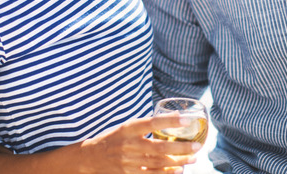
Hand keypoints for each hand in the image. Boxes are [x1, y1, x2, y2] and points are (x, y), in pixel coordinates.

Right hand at [79, 115, 199, 172]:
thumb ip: (147, 125)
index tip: (187, 119)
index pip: (152, 123)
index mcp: (128, 129)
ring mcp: (128, 162)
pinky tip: (178, 171)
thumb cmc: (113, 139)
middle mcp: (129, 145)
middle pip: (159, 148)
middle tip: (197, 147)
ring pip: (158, 163)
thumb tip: (175, 117)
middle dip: (180, 148)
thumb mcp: (126, 127)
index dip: (170, 121)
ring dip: (178, 162)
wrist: (90, 158)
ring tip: (193, 159)